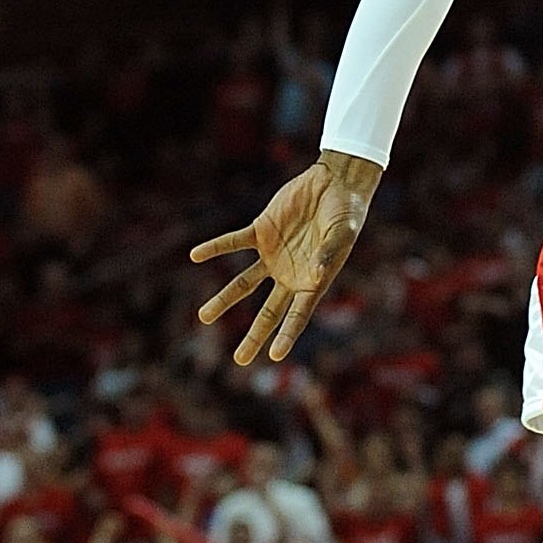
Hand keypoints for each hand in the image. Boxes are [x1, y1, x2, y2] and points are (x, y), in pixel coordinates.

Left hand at [192, 152, 381, 365]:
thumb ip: (329, 254)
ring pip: (243, 283)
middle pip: (268, 311)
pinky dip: (216, 248)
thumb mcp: (343, 233)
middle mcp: (289, 274)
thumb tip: (314, 275)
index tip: (276, 355)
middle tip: (239, 360)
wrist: (334, 183)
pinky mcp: (260, 231)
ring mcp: (272, 255)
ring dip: (223, 299)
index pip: (298, 314)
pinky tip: (196, 255)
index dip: (287, 334)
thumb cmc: (346, 212)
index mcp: (313, 281)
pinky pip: (234, 242)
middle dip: (254, 336)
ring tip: (203, 317)